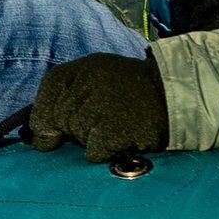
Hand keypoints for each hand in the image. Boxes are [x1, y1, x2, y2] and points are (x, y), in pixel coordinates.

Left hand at [29, 54, 167, 163]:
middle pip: (61, 117)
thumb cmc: (134, 94)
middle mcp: (90, 82)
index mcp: (86, 67)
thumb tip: (41, 142)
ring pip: (77, 135)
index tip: (52, 128)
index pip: (50, 88)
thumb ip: (66, 101)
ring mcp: (103, 105)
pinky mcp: (116, 128)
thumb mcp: (99, 81)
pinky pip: (93, 151)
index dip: (46, 112)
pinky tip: (122, 140)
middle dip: (75, 127)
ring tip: (117, 125)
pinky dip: (105, 151)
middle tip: (105, 119)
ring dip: (93, 139)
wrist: (178, 96)